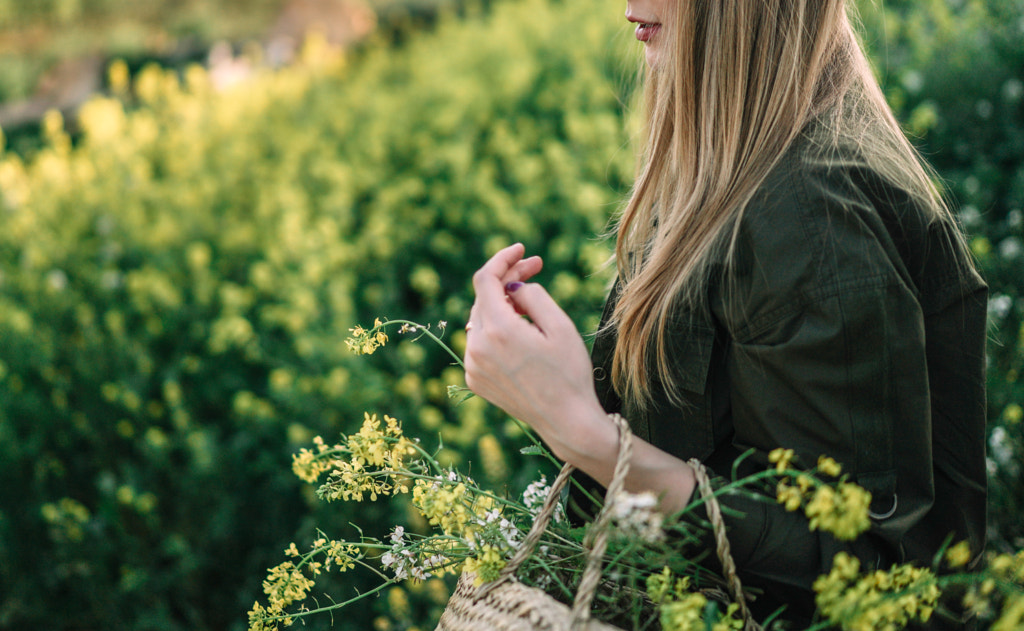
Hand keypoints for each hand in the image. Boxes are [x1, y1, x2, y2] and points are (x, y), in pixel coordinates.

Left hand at [464, 244, 697, 511]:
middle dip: (507, 279)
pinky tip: (522, 332)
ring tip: (532, 304)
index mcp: (497, 331)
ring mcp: (472, 366)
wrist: (567, 423)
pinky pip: (481, 343)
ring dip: (502, 305)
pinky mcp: (475, 380)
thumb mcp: (560, 326)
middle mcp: (477, 348)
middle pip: (483, 298)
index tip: (522, 250)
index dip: (503, 258)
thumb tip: (512, 285)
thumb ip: (531, 295)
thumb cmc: (570, 373)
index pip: (485, 279)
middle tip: (536, 268)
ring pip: (481, 320)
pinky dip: (497, 330)